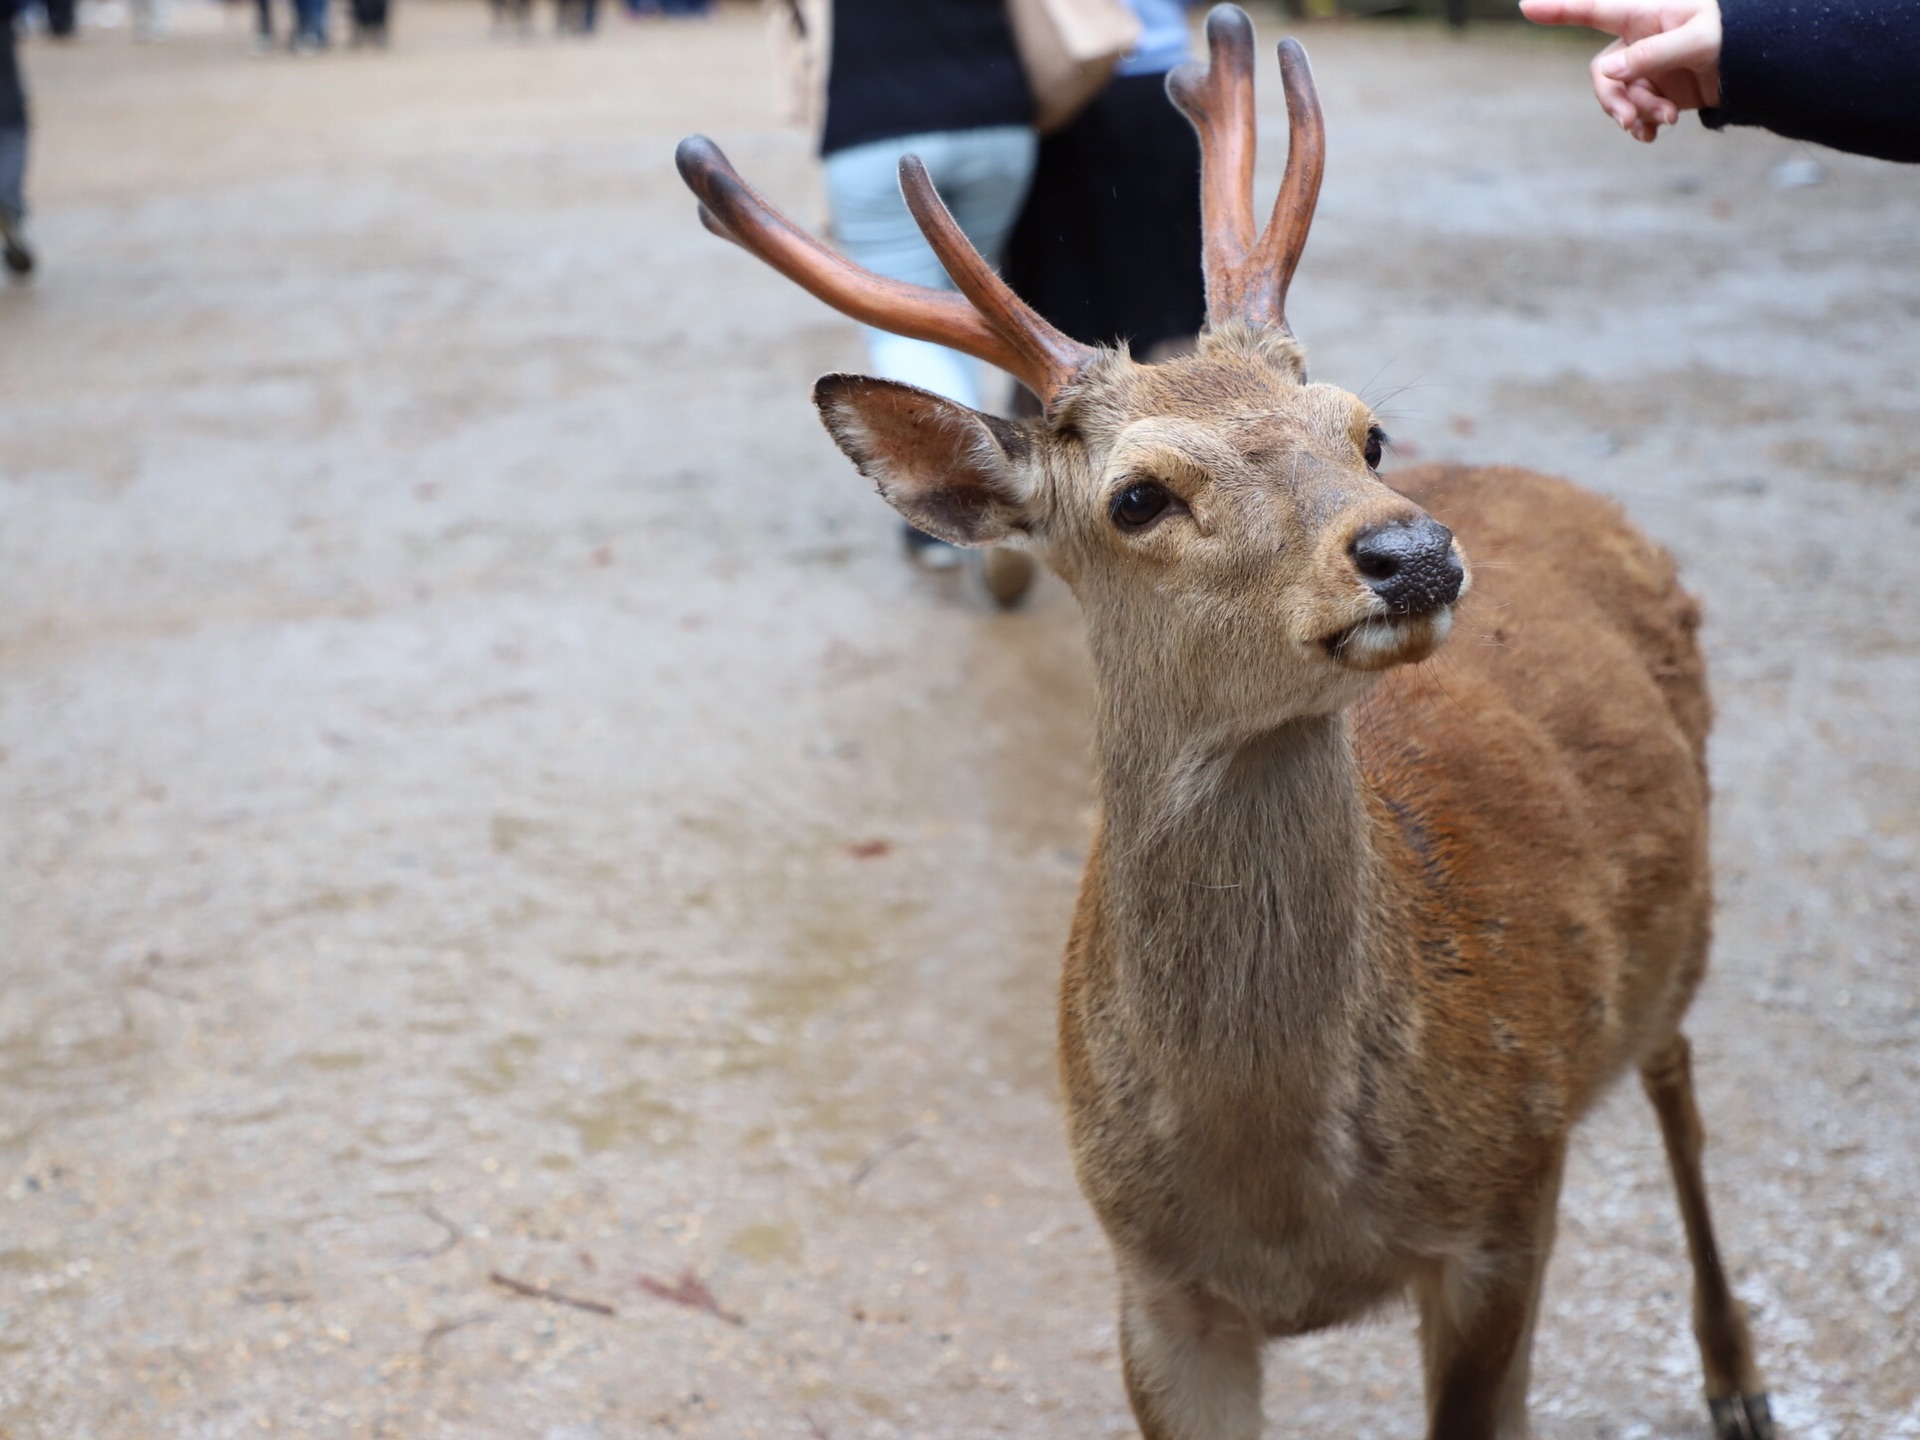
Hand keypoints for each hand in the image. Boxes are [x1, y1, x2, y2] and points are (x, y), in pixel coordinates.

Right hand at [1520, 0, 1722, 142]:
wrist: (1764, 62)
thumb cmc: (1736, 35)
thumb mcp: (1698, 41)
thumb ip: (1652, 54)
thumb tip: (1609, 72)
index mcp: (1645, 14)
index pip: (1591, 10)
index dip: (1557, 10)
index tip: (1524, 7)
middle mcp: (1638, 40)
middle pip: (1602, 73)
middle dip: (1614, 99)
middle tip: (1632, 121)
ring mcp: (1647, 67)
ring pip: (1619, 96)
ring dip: (1637, 113)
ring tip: (1666, 122)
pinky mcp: (1658, 91)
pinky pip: (1635, 112)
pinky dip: (1642, 125)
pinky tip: (1655, 133)